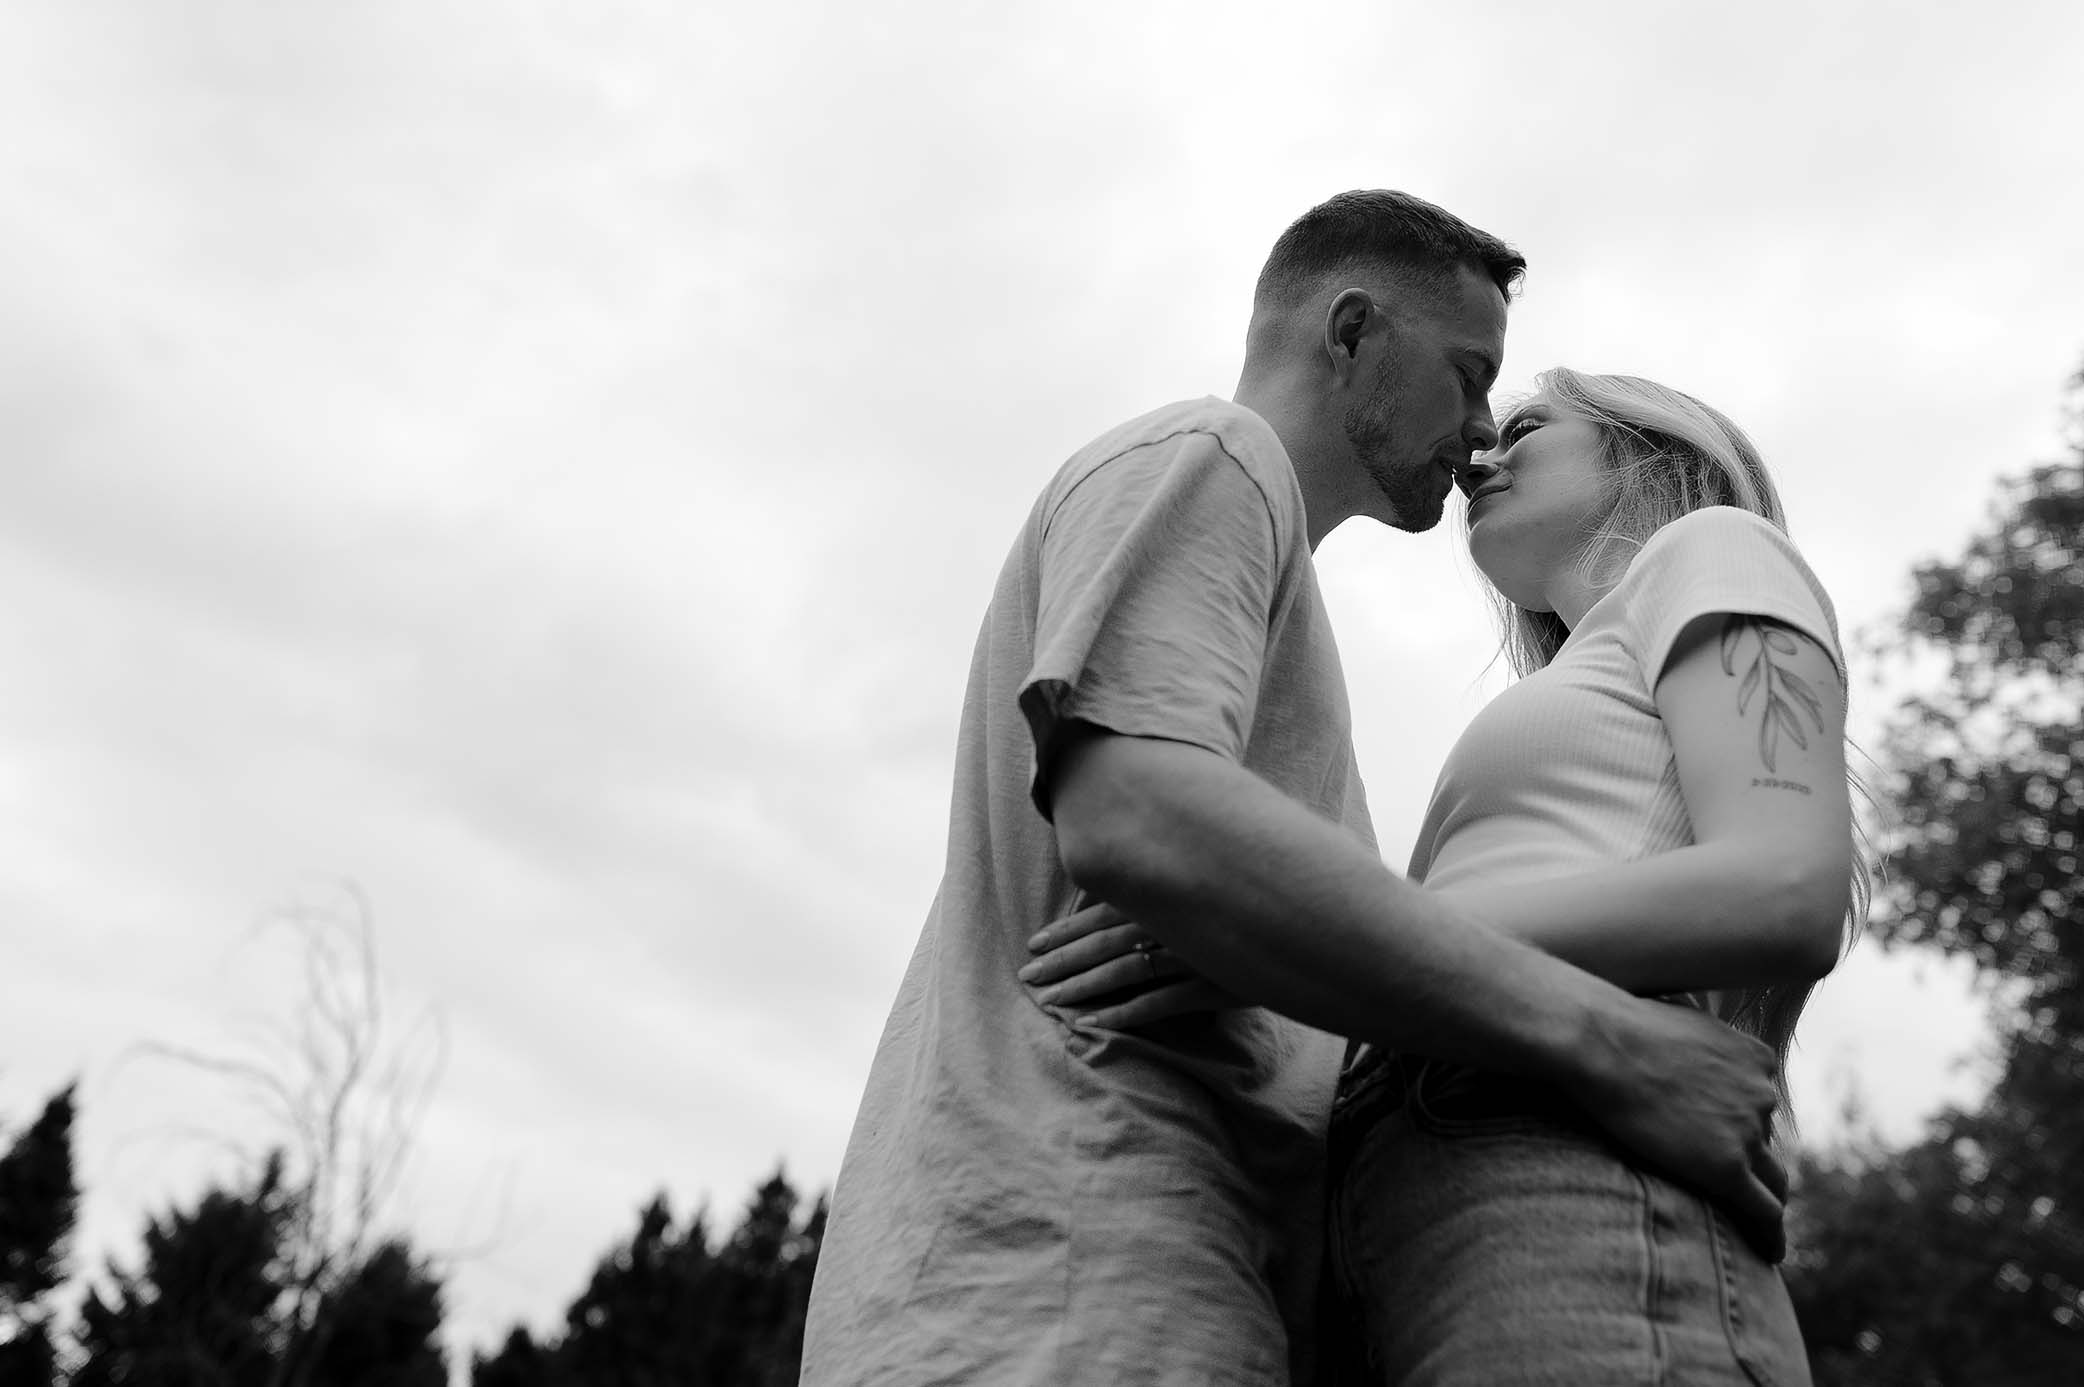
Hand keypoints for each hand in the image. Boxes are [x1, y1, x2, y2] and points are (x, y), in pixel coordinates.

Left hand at [1018, 901, 1239, 1027]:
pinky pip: (1159, 1003)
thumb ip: (1169, 883)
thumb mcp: (1208, 883)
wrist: (1313, 923)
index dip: (1066, 929)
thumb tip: (1128, 887)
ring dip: (1082, 988)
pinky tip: (1093, 1026)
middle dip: (1061, 961)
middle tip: (1027, 977)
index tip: (1034, 943)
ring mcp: (1191, 953)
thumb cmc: (1256, 899)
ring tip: (1050, 1004)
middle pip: (1102, 943)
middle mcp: (1173, 920)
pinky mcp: (1211, 985)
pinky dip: (1124, 1015)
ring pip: (1122, 972)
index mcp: (1166, 892)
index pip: (1102, 911)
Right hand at [1567, 998, 1789, 1260]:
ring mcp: (1747, 1132)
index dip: (1744, 1125)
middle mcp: (1762, 1093)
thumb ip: (1692, 1030)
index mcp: (1755, 1056)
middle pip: (1764, 1139)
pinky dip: (1770, 1235)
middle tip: (1740, 1188)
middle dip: (1752, 1162)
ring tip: (1762, 1230)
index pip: (1760, 1100)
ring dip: (1769, 1202)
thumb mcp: (1674, 1012)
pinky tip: (1769, 1253)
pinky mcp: (1726, 1168)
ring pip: (1773, 1180)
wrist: (1601, 1043)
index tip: (1733, 1144)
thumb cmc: (1618, 1023)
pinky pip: (1764, 1211)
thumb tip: (1674, 1020)